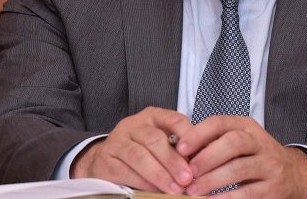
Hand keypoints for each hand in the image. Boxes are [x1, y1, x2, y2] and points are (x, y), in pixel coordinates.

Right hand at [71, 107, 194, 193]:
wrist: (105, 160)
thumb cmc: (142, 151)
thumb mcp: (160, 143)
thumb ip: (178, 149)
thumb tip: (201, 164)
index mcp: (152, 117)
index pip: (173, 120)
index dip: (187, 136)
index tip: (198, 154)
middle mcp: (133, 125)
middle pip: (154, 139)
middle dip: (172, 161)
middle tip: (187, 178)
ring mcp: (116, 141)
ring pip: (139, 156)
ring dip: (159, 174)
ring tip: (174, 189)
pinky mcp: (105, 160)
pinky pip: (124, 171)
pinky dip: (141, 182)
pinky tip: (154, 191)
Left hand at [176, 115, 306, 197]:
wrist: (294, 174)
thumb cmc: (256, 157)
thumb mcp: (240, 142)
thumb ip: (214, 142)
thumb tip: (179, 152)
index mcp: (246, 127)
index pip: (220, 123)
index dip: (199, 134)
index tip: (180, 149)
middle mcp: (260, 142)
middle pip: (233, 143)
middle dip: (207, 158)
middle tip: (187, 173)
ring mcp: (269, 165)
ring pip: (240, 169)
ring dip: (213, 180)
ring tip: (193, 191)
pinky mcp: (273, 188)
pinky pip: (248, 193)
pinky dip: (228, 198)